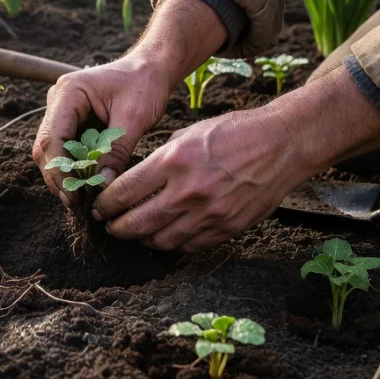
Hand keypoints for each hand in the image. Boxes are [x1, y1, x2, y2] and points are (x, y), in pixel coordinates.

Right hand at [32, 0, 229, 204]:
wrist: (151, 69)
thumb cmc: (144, 85)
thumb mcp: (134, 117)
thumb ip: (116, 150)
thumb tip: (101, 184)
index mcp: (69, 92)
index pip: (53, 137)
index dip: (60, 169)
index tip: (74, 193)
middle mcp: (58, 100)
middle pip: (46, 146)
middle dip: (58, 176)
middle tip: (75, 202)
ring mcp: (61, 110)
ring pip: (51, 150)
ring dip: (64, 174)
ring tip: (80, 198)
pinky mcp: (71, 121)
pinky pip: (64, 148)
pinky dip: (73, 167)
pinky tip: (84, 184)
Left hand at [93, 66, 379, 251]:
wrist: (280, 144)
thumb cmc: (233, 132)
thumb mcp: (187, 133)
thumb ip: (159, 160)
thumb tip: (131, 182)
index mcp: (174, 161)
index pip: (124, 193)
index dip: (105, 204)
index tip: (99, 206)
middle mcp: (188, 191)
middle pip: (136, 223)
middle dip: (116, 227)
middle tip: (109, 225)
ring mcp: (209, 214)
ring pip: (160, 241)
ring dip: (141, 239)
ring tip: (135, 232)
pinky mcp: (226, 229)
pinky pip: (188, 246)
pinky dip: (171, 243)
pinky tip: (164, 235)